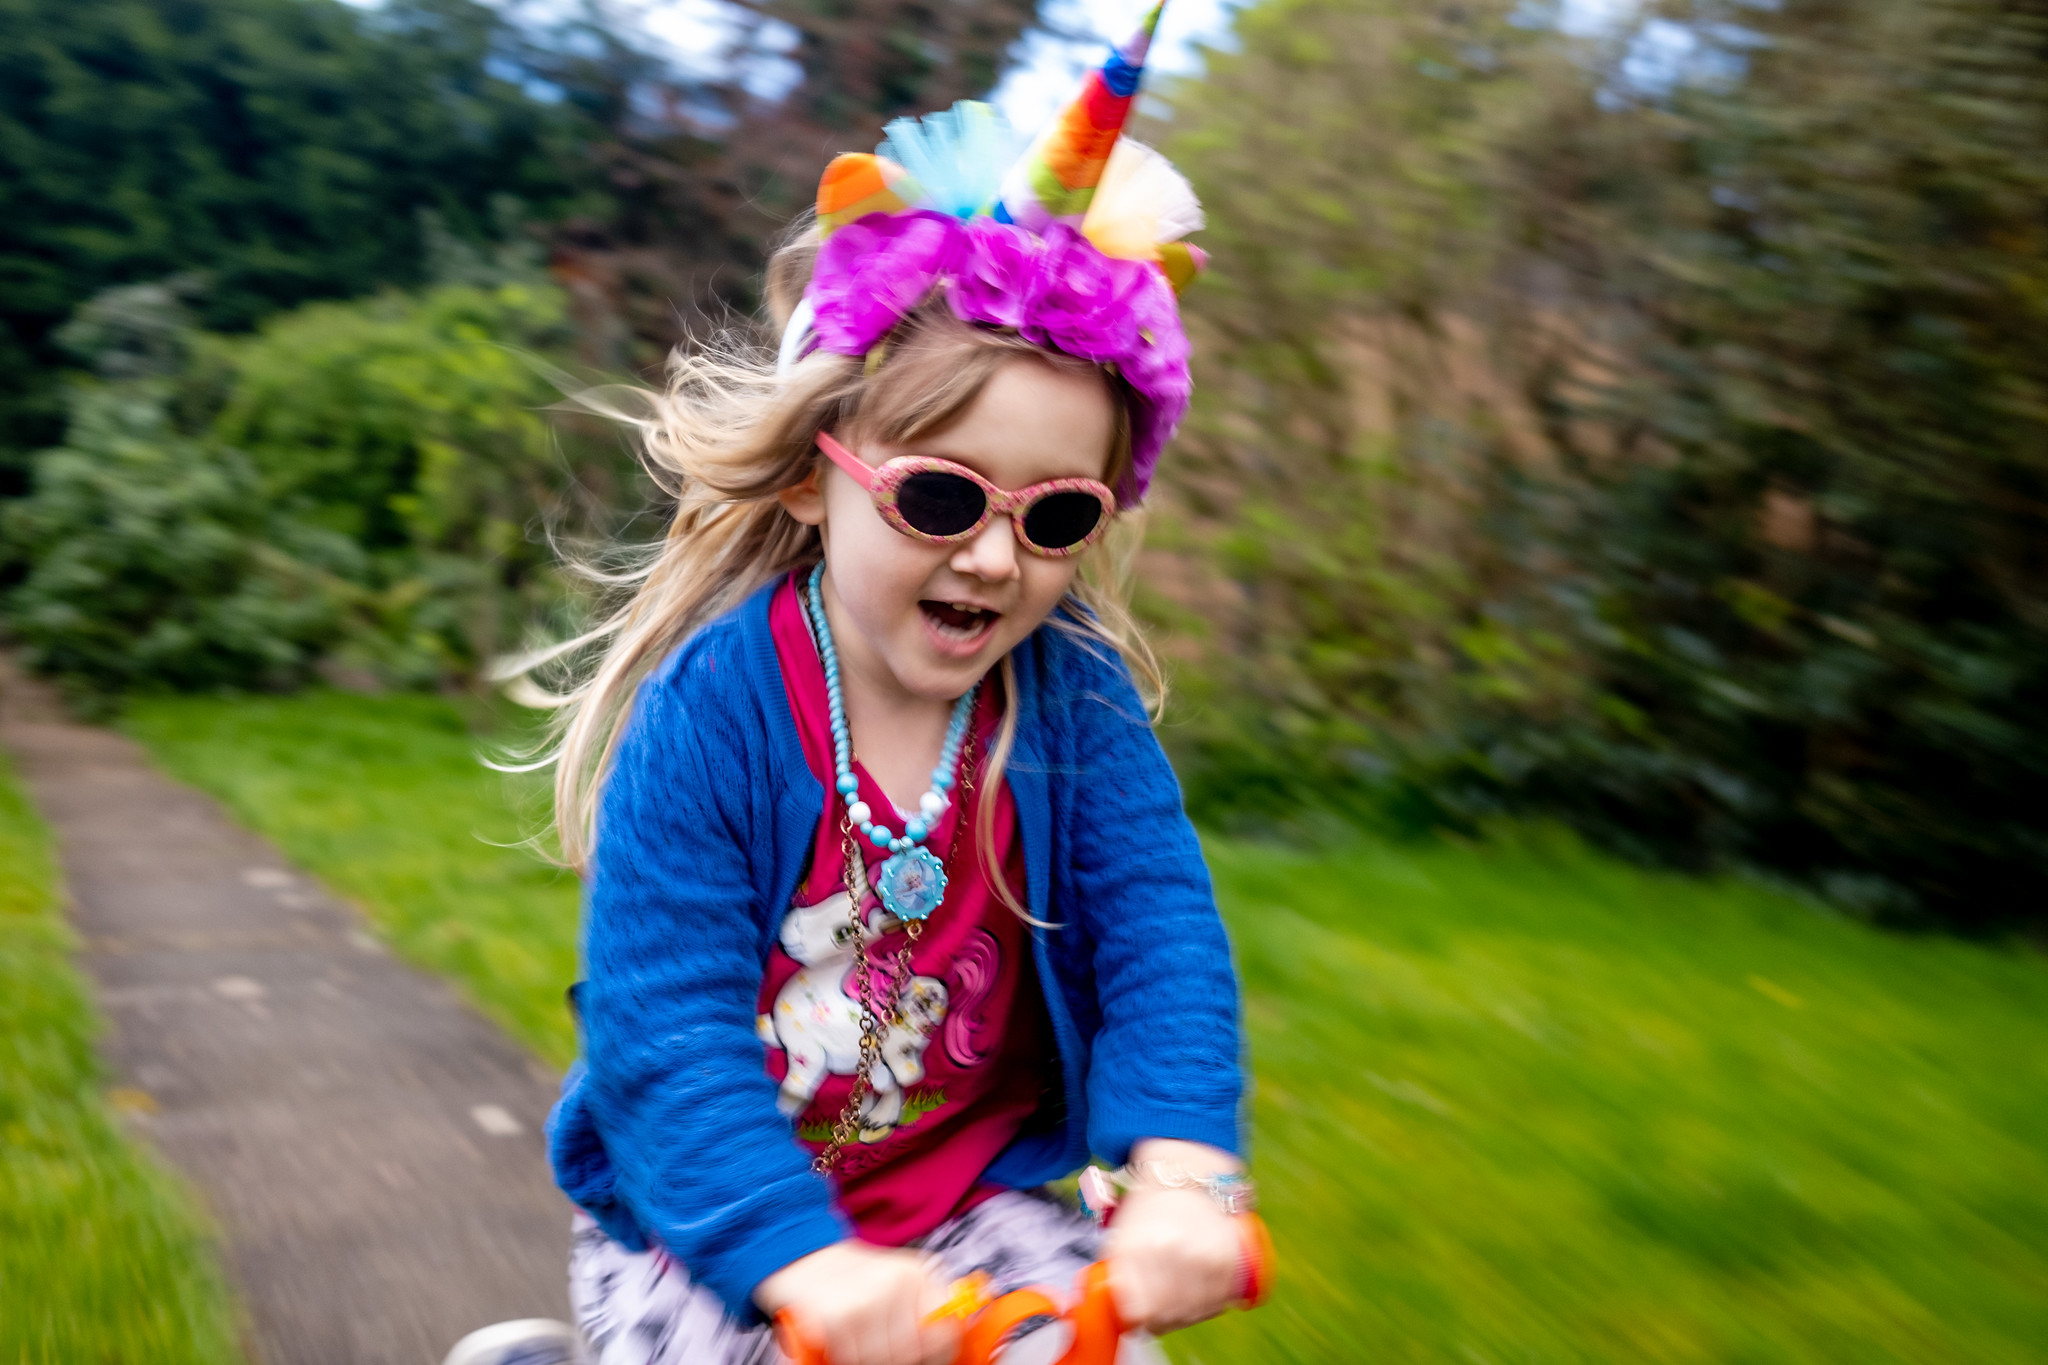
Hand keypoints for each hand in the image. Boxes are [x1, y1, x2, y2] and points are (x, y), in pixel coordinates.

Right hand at [755, 1240, 960, 1364]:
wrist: (798, 1255)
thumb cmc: (848, 1279)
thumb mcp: (891, 1285)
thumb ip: (918, 1313)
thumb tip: (943, 1346)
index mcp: (918, 1274)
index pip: (945, 1331)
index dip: (934, 1354)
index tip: (919, 1357)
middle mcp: (900, 1281)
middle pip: (910, 1352)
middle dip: (889, 1357)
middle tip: (869, 1342)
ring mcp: (871, 1296)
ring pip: (881, 1359)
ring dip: (862, 1356)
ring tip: (851, 1335)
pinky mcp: (842, 1313)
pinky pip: (851, 1357)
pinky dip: (840, 1354)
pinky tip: (834, 1334)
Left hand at [1103, 1140, 1245, 1334]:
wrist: (1185, 1178)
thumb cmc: (1148, 1212)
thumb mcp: (1120, 1241)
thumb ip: (1118, 1282)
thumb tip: (1131, 1321)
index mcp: (1142, 1249)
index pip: (1142, 1313)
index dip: (1141, 1319)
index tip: (1142, 1314)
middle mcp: (1175, 1254)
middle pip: (1170, 1317)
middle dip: (1163, 1319)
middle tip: (1161, 1307)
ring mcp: (1206, 1257)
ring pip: (1196, 1314)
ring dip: (1187, 1314)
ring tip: (1180, 1296)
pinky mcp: (1230, 1260)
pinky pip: (1220, 1302)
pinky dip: (1210, 1303)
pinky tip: (1200, 1290)